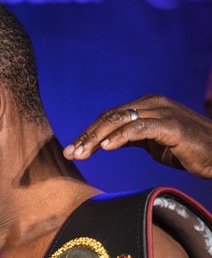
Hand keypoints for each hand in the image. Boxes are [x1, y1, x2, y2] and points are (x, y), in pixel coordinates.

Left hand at [63, 94, 211, 178]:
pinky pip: (140, 129)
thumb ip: (131, 138)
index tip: (71, 151)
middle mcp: (152, 103)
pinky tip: (106, 148)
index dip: (88, 133)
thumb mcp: (153, 142)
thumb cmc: (187, 149)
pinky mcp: (171, 126)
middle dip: (87, 136)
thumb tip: (106, 142)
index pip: (109, 117)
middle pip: (110, 117)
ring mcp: (162, 112)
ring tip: (81, 154)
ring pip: (120, 121)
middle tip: (70, 154)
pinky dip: (120, 137)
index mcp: (146, 105)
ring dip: (96, 138)